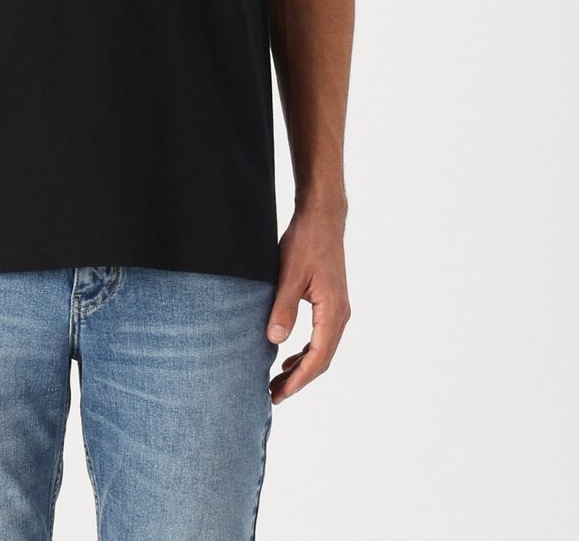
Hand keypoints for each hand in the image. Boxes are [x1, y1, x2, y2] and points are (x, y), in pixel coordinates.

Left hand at [266, 202, 350, 404]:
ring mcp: (337, 309)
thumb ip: (284, 307)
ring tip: (278, 381)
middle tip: (273, 395)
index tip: (279, 394)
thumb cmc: (307, 241)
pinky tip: (288, 356)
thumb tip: (276, 340)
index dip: (298, 380)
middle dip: (298, 380)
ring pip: (322, 349)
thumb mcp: (289, 274)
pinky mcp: (330, 302)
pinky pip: (321, 336)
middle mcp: (340, 315)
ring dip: (301, 367)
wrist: (322, 218)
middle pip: (322, 359)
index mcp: (333, 312)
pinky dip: (305, 351)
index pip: (318, 358)